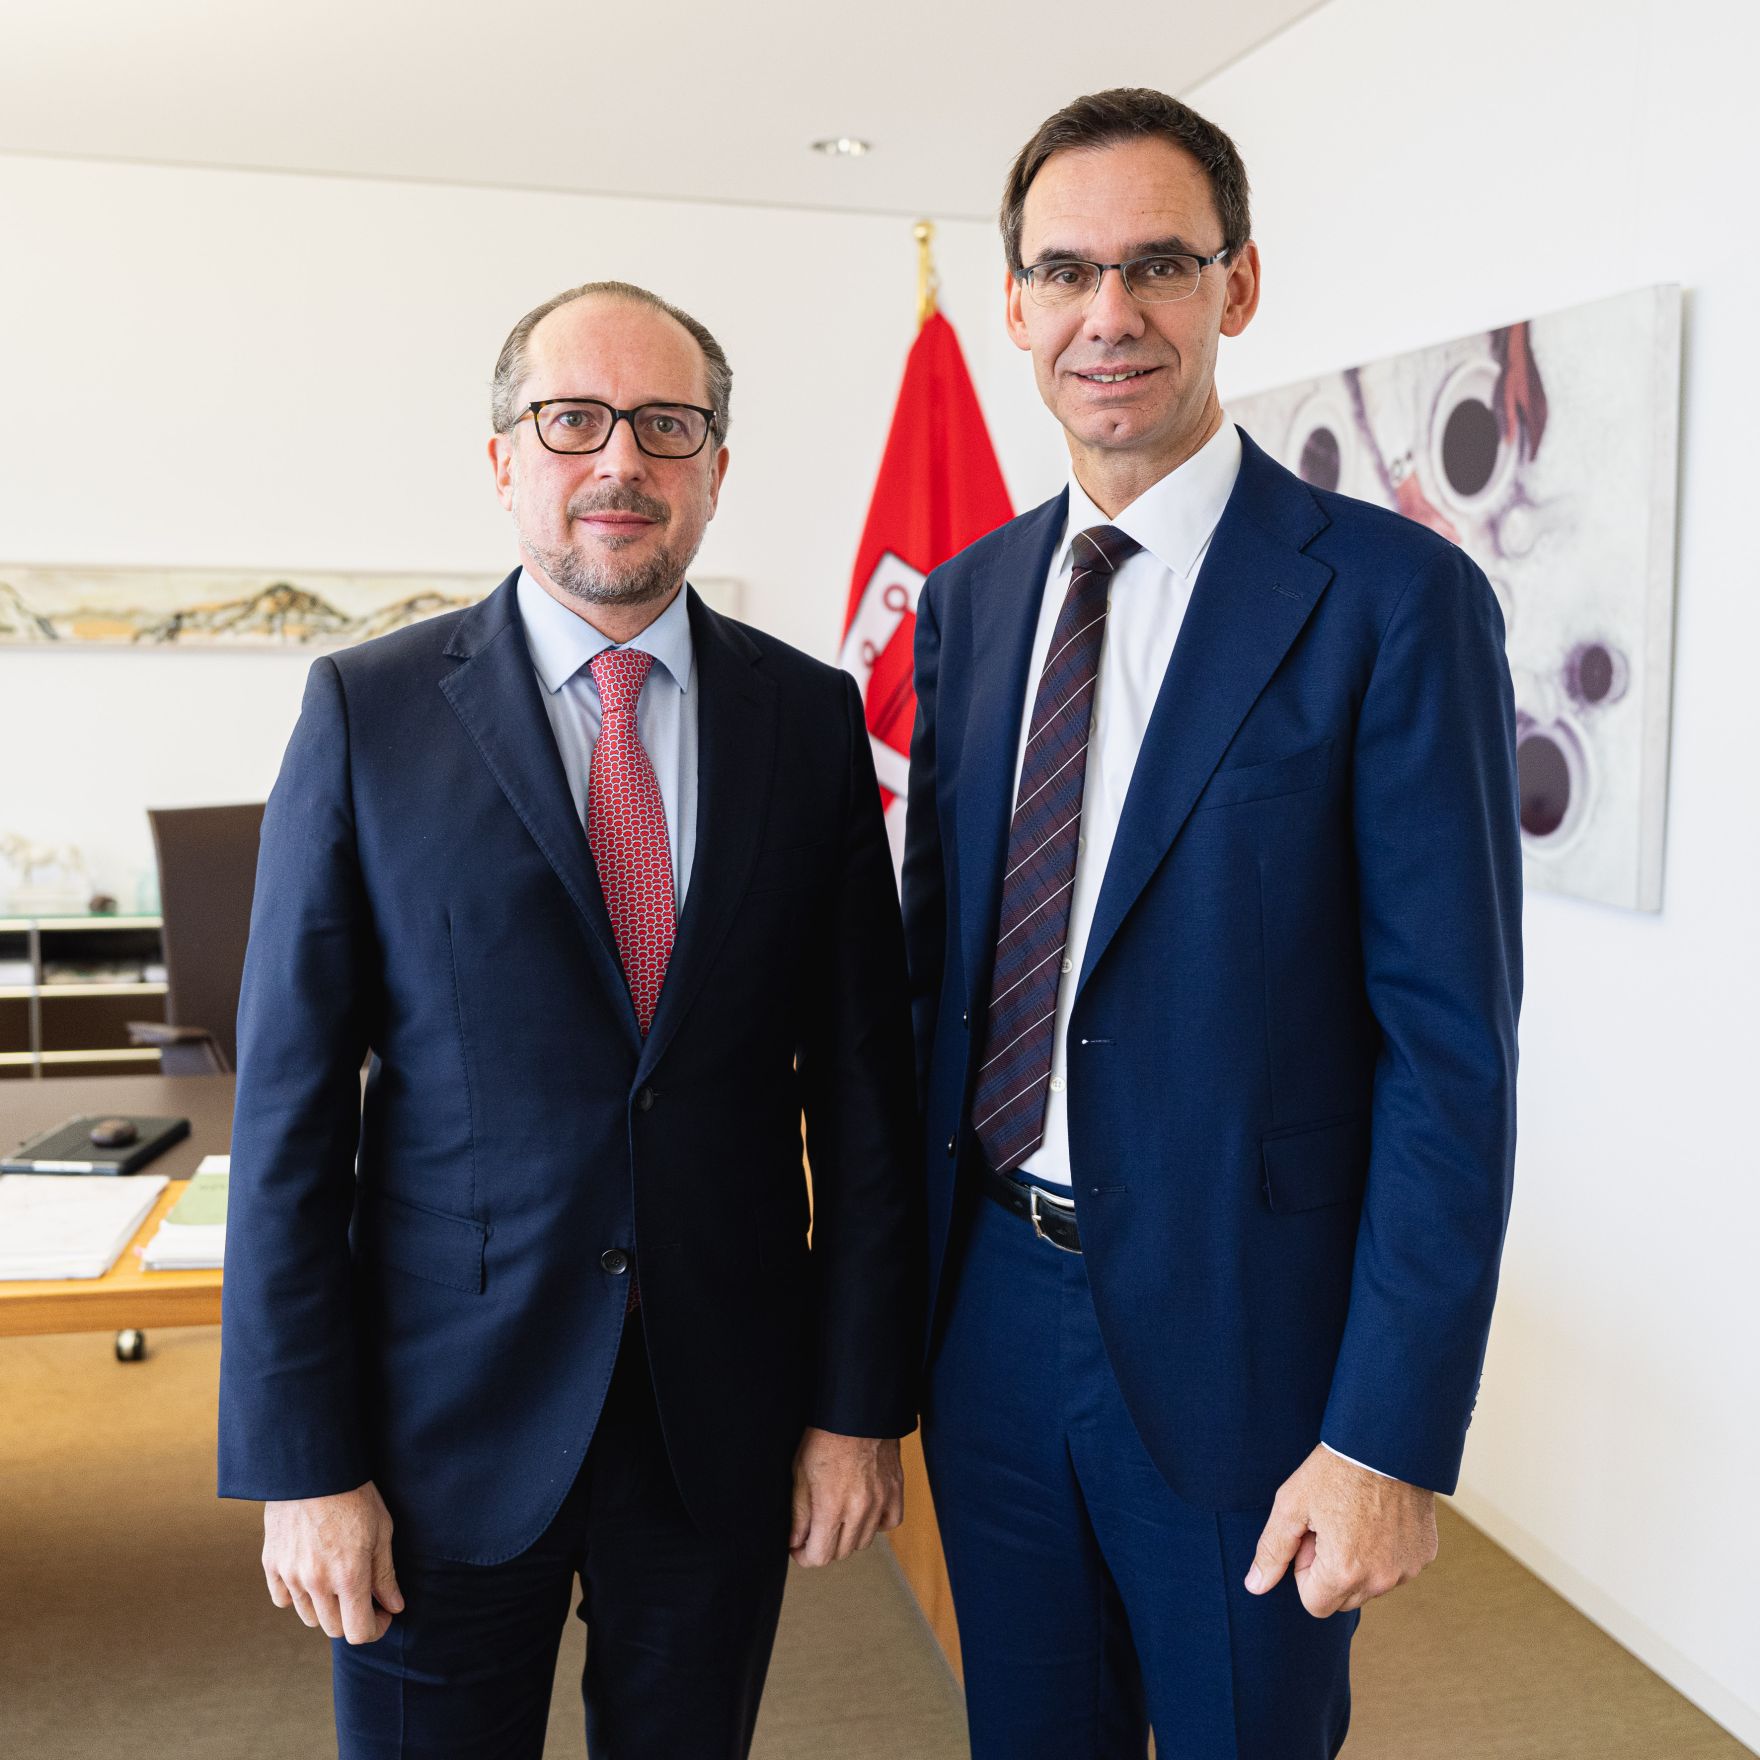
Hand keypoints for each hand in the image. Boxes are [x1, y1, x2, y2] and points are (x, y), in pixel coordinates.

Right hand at [263, 1480, 404, 1644]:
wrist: (313, 1468)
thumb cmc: (355, 1495)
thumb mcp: (381, 1531)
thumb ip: (386, 1575)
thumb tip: (394, 1607)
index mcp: (348, 1576)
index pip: (358, 1632)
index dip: (375, 1629)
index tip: (383, 1615)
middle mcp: (316, 1582)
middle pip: (333, 1629)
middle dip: (353, 1619)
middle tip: (365, 1599)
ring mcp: (290, 1575)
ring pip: (308, 1617)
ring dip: (326, 1610)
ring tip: (338, 1583)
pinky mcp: (271, 1565)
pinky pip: (283, 1599)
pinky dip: (297, 1596)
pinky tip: (311, 1576)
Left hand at [788, 1428, 903, 1567]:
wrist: (856, 1410)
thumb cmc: (824, 1436)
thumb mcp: (800, 1473)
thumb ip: (798, 1513)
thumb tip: (794, 1541)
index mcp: (831, 1506)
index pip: (820, 1557)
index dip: (804, 1557)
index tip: (798, 1548)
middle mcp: (859, 1509)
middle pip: (841, 1553)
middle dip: (824, 1547)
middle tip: (814, 1531)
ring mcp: (880, 1501)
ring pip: (864, 1542)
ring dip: (848, 1537)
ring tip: (837, 1519)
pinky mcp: (895, 1490)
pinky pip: (889, 1523)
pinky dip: (876, 1524)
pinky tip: (863, 1511)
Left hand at [1246, 1445, 1437, 1617]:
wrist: (1385, 1443)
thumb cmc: (1334, 1470)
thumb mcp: (1292, 1504)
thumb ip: (1272, 1550)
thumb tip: (1255, 1586)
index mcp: (1345, 1572)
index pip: (1314, 1604)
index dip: (1305, 1572)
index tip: (1310, 1537)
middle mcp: (1380, 1580)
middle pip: (1343, 1599)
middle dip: (1330, 1571)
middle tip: (1329, 1526)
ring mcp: (1407, 1569)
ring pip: (1370, 1585)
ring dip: (1358, 1564)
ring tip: (1354, 1518)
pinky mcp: (1424, 1555)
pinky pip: (1396, 1568)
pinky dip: (1384, 1553)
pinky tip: (1378, 1517)